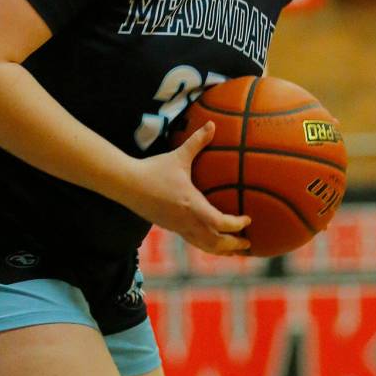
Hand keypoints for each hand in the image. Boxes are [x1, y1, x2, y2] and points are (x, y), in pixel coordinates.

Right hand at [125, 122, 251, 254]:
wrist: (127, 184)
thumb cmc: (153, 170)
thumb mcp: (178, 156)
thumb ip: (197, 142)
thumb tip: (212, 125)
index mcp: (192, 205)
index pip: (220, 223)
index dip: (237, 224)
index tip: (248, 219)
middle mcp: (186, 220)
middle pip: (215, 242)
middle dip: (234, 245)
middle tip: (248, 243)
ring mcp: (177, 226)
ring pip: (203, 246)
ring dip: (221, 250)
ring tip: (234, 251)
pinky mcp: (169, 227)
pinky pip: (192, 241)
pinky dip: (205, 246)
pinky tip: (210, 242)